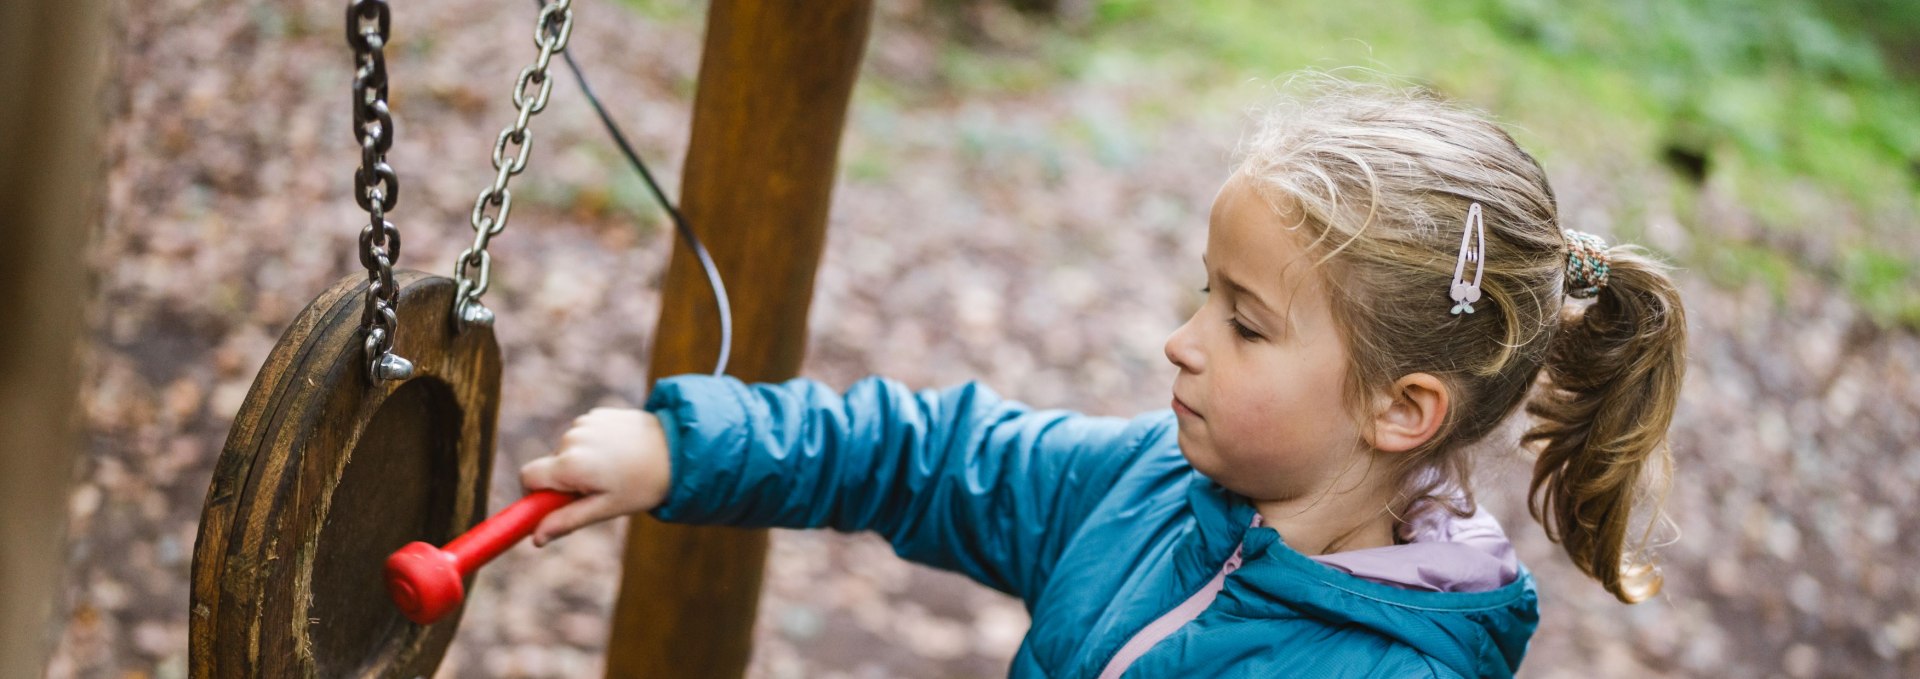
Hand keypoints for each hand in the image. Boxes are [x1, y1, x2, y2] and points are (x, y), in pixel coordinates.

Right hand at [518, 407, 671, 546]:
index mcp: (571, 464)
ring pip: (567, 452)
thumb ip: (567, 521)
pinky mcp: (596, 414)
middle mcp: (572, 439)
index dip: (535, 494)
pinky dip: (593, 446)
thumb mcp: (605, 508)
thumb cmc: (643, 485)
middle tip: (599, 490)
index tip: (553, 505)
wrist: (678, 450)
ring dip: (581, 463)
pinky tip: (619, 451)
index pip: (528, 477)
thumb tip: (536, 538)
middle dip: (565, 482)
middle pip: (550, 466)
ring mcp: (584, 423)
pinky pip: (582, 436)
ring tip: (614, 470)